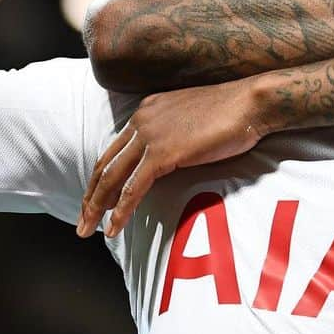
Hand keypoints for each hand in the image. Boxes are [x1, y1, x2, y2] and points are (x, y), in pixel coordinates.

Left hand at [76, 77, 265, 237]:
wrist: (250, 103)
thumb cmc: (233, 112)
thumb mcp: (193, 120)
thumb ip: (174, 135)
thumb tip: (170, 158)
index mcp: (147, 111)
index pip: (115, 149)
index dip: (102, 176)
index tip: (96, 198)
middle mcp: (142, 120)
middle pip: (105, 164)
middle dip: (91, 195)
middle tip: (82, 221)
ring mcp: (150, 135)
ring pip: (112, 177)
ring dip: (96, 207)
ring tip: (87, 230)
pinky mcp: (163, 153)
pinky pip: (133, 188)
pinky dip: (120, 211)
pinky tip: (113, 228)